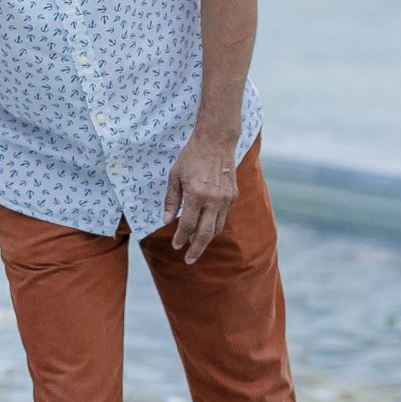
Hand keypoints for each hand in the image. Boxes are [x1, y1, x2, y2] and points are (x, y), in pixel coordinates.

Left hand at [161, 132, 237, 263]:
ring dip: (206, 238)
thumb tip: (167, 221)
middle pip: (206, 234)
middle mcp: (213, 200)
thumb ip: (171, 200)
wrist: (216, 141)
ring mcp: (226, 199)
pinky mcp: (234, 195)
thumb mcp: (174, 176)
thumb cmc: (191, 157)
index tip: (176, 246)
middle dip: (196, 249)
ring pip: (217, 227)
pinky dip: (215, 224)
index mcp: (196, 195)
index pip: (188, 225)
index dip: (181, 238)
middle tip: (189, 260)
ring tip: (196, 243)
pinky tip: (206, 225)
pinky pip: (224, 216)